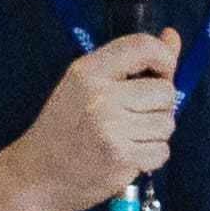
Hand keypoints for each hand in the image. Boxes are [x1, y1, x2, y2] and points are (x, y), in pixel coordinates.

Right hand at [3, 36, 177, 210]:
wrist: (37, 174)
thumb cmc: (63, 128)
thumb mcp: (87, 85)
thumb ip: (133, 62)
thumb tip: (172, 36)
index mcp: (88, 71)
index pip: (144, 46)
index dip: (165, 58)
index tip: (160, 72)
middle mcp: (100, 96)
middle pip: (165, 91)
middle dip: (157, 106)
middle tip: (130, 117)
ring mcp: (112, 128)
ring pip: (167, 123)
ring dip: (154, 133)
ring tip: (125, 137)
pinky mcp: (122, 157)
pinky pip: (162, 151)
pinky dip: (150, 156)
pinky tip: (126, 155)